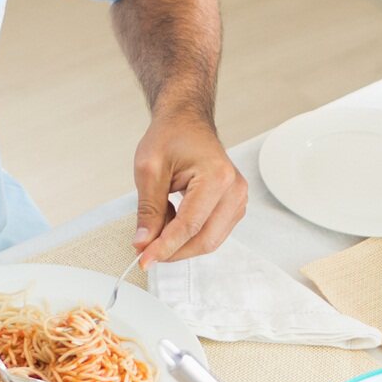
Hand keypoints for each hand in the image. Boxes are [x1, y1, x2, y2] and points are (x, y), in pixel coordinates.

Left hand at [132, 110, 246, 265]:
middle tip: (145, 251)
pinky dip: (189, 235)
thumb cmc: (171, 136)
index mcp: (216, 176)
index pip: (189, 225)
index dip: (164, 247)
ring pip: (209, 241)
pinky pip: (212, 233)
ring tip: (158, 224)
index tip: (143, 259)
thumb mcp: (149, 170)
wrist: (187, 122)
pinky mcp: (234, 206)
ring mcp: (238, 199)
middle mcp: (234, 189)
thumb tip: (144, 242)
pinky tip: (172, 220)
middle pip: (204, 240)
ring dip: (180, 243)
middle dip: (173, 250)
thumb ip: (148, 210)